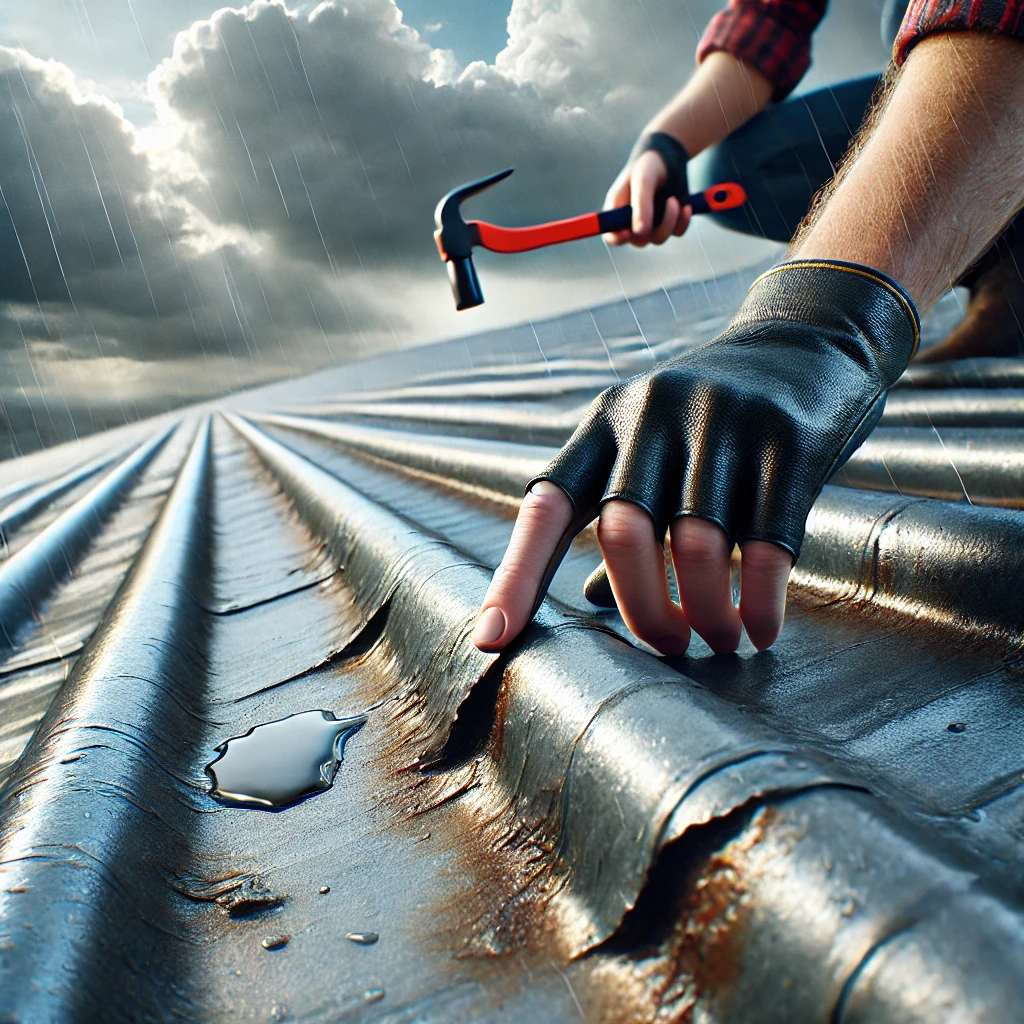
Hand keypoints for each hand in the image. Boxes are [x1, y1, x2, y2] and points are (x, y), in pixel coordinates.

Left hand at [473, 260, 918, 656]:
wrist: (808, 342)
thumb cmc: (714, 419)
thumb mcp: (652, 448)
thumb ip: (619, 517)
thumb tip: (591, 601)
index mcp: (604, 424)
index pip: (547, 506)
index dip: (516, 575)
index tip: (491, 638)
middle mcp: (652, 415)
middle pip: (624, 533)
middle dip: (644, 611)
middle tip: (669, 647)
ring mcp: (720, 420)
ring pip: (697, 544)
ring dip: (708, 613)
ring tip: (721, 641)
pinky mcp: (786, 438)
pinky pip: (768, 540)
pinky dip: (761, 600)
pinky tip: (761, 628)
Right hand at [602, 149, 691, 247]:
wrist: (669, 159)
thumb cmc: (648, 166)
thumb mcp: (643, 179)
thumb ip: (641, 204)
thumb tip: (640, 232)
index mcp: (617, 211)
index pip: (611, 236)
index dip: (617, 238)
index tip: (629, 232)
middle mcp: (631, 222)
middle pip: (638, 241)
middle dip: (655, 225)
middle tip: (670, 201)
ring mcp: (650, 225)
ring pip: (659, 239)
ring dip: (670, 220)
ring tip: (674, 199)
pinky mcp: (668, 224)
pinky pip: (676, 233)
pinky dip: (683, 221)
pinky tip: (686, 207)